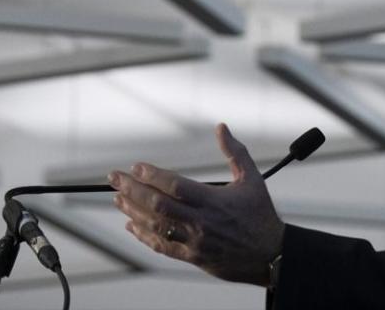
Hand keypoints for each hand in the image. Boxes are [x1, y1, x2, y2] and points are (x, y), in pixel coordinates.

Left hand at [107, 123, 283, 285]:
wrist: (270, 256)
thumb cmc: (261, 215)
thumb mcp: (253, 179)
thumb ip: (235, 152)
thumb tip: (221, 127)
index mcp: (213, 201)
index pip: (175, 186)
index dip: (153, 175)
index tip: (136, 167)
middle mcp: (201, 222)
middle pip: (158, 205)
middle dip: (132, 190)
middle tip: (114, 178)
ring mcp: (194, 241)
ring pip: (156, 226)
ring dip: (133, 211)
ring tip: (118, 198)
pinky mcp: (192, 257)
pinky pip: (162, 246)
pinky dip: (143, 235)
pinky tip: (131, 225)